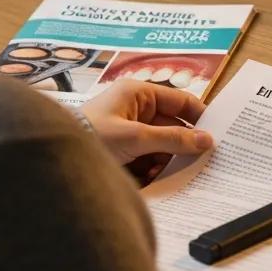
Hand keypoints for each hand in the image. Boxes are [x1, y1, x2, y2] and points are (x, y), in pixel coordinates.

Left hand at [81, 80, 212, 184]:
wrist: (55, 163)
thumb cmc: (93, 137)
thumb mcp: (136, 137)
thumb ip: (173, 139)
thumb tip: (208, 141)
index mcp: (138, 93)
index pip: (180, 100)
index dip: (199, 116)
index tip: (216, 134)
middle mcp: (136, 108)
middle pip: (173, 125)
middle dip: (183, 143)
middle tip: (201, 159)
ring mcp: (129, 130)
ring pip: (163, 143)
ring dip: (168, 158)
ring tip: (172, 171)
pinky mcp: (124, 150)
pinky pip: (150, 156)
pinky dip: (155, 167)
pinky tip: (154, 177)